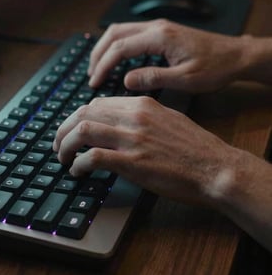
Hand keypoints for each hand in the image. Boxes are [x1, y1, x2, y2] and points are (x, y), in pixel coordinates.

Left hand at [53, 96, 236, 205]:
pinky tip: (78, 171)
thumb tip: (116, 120)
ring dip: (65, 145)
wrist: (215, 167)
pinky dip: (79, 164)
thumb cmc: (194, 146)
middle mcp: (133, 116)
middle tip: (58, 144)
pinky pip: (93, 157)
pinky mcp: (133, 163)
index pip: (97, 103)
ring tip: (62, 158)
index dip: (78, 117)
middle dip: (64, 129)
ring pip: (82, 131)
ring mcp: (132, 139)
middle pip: (83, 113)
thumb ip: (141, 115)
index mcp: (141, 103)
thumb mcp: (167, 118)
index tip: (73, 130)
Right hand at [88, 20, 247, 92]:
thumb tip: (125, 80)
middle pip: (114, 33)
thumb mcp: (186, 79)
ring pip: (121, 30)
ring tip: (98, 68)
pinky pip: (131, 33)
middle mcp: (156, 27)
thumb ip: (154, 78)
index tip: (95, 83)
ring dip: (106, 47)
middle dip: (98, 54)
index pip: (120, 48)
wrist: (236, 55)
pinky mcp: (162, 31)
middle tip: (91, 75)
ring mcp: (159, 26)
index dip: (103, 65)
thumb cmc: (216, 67)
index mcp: (160, 37)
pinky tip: (116, 60)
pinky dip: (118, 45)